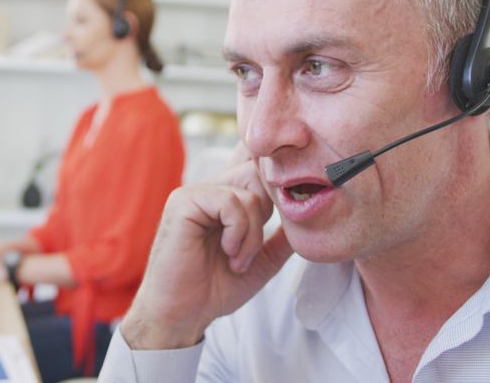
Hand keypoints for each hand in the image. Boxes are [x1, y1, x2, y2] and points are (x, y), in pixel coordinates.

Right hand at [121, 144, 293, 349]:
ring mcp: (194, 195)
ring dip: (252, 234)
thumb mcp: (260, 262)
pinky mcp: (183, 203)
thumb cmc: (214, 290)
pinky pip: (229, 201)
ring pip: (249, 193)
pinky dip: (237, 231)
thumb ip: (280, 239)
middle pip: (257, 175)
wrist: (183, 315)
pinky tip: (226, 252)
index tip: (269, 236)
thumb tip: (306, 217)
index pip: (260, 175)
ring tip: (236, 260)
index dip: (274, 201)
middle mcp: (209, 191)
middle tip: (250, 252)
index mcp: (223, 201)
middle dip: (266, 216)